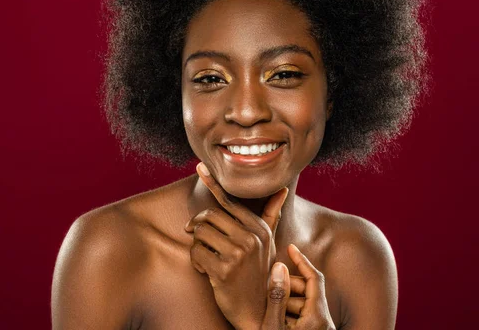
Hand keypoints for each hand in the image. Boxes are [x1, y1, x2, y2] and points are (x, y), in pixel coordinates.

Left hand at [185, 162, 288, 329]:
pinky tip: (205, 271)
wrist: (259, 310)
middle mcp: (251, 237)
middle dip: (197, 226)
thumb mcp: (269, 243)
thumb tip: (283, 189)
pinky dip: (195, 262)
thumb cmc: (261, 273)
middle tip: (198, 238)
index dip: (213, 184)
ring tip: (206, 257)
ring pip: (199, 233)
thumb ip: (271, 215)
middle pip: (209, 216)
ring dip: (196, 246)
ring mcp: (238, 253)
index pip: (230, 201)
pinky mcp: (224, 270)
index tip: (200, 168)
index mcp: (259, 228)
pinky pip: (196, 253)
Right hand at [262, 244, 335, 329]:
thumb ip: (277, 297)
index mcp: (318, 317)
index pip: (314, 278)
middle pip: (307, 290)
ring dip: (285, 301)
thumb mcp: (273, 325)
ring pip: (303, 303)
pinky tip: (273, 316)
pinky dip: (289, 312)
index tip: (290, 247)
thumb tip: (280, 268)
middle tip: (267, 288)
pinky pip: (303, 315)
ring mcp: (321, 328)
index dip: (301, 260)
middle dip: (287, 285)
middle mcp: (324, 321)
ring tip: (267, 307)